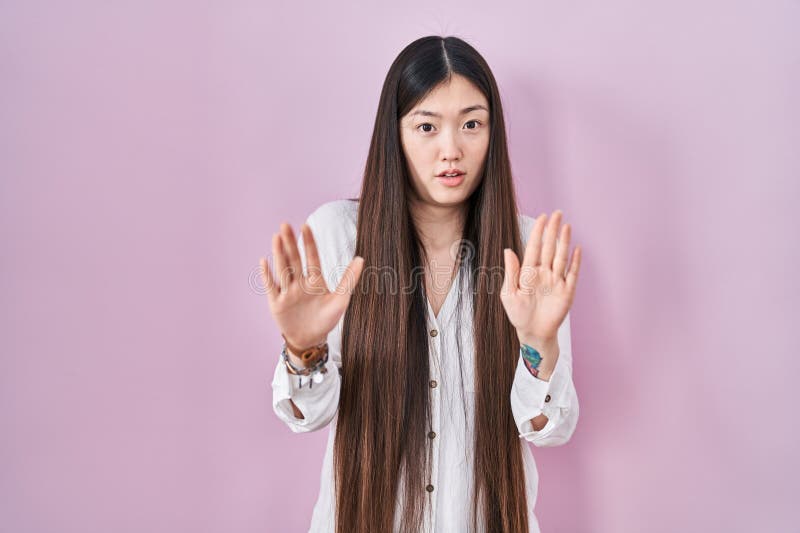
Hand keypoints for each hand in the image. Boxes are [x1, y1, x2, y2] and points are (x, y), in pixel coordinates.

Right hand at [259, 222, 364, 351]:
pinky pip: (270, 287)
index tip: (305, 225)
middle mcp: (299, 283)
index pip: (311, 258)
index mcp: (315, 281)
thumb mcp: (340, 300)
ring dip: (279, 254)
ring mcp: (287, 292)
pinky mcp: (276, 303)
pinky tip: (264, 261)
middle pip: (294, 260)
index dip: (308, 242)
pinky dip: (267, 275)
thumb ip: (349, 279)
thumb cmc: (326, 319)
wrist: (311, 340)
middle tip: (285, 225)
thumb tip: (361, 258)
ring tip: (276, 237)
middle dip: (289, 243)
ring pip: (282, 269)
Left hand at [500, 210, 581, 345]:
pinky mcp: (567, 292)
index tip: (542, 217)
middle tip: (557, 213)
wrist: (532, 333)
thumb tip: (508, 250)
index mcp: (528, 272)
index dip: (538, 232)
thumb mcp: (508, 293)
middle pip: (549, 248)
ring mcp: (556, 281)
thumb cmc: (518, 314)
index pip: (534, 247)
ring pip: (561, 257)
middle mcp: (544, 273)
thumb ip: (511, 272)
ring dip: (564, 242)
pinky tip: (576, 249)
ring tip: (566, 226)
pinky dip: (575, 262)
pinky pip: (572, 274)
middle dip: (553, 230)